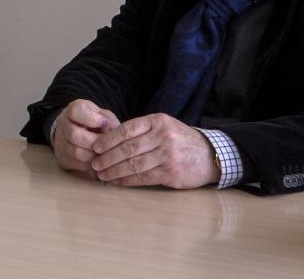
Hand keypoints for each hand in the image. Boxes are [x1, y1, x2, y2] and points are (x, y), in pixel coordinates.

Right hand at [50, 98, 118, 172]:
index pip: (75, 111)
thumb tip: (115, 132)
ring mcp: (62, 142)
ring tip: (105, 153)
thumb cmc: (93, 122)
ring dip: (95, 155)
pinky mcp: (64, 158)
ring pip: (77, 152)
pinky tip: (99, 159)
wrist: (75, 131)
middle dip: (95, 141)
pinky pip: (79, 164)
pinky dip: (92, 164)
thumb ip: (109, 120)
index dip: (92, 119)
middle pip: (74, 135)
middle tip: (107, 144)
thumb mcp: (102, 114)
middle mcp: (64, 125)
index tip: (104, 123)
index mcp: (74, 110)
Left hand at [90, 111, 218, 187]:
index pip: (126, 129)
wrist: (209, 154)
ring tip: (102, 174)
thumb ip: (142, 130)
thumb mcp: (163, 126)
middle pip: (128, 148)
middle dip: (108, 157)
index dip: (108, 139)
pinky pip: (144, 177)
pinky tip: (118, 181)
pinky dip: (128, 180)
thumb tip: (110, 138)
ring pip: (134, 164)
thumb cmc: (180, 139)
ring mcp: (167, 156)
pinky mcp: (171, 173)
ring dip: (114, 171)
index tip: (96, 147)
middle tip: (95, 163)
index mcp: (157, 121)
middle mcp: (162, 137)